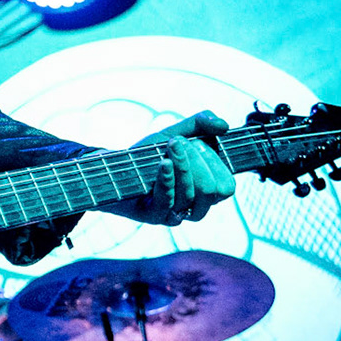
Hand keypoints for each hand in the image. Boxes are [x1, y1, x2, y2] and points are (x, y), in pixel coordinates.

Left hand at [116, 111, 233, 224]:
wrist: (114, 167)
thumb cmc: (149, 154)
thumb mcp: (176, 133)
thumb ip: (200, 124)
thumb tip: (224, 126)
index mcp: (206, 192)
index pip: (226, 186)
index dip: (215, 162)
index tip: (197, 141)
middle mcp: (193, 207)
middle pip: (210, 190)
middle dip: (197, 160)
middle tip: (178, 142)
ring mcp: (173, 214)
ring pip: (190, 195)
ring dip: (182, 165)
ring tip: (171, 146)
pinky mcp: (152, 215)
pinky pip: (167, 201)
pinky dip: (167, 178)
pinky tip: (164, 162)